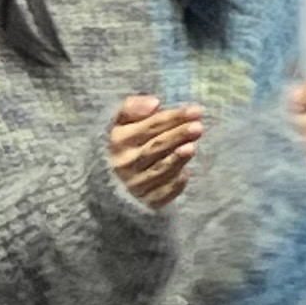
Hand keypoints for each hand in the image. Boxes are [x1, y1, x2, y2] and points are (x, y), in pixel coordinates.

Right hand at [107, 94, 205, 209]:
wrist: (106, 185)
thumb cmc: (121, 146)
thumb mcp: (119, 123)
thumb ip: (132, 108)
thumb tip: (155, 103)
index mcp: (118, 141)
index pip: (149, 126)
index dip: (173, 118)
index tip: (195, 111)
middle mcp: (124, 164)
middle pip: (156, 147)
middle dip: (178, 135)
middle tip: (198, 126)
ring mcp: (134, 184)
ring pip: (160, 169)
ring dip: (177, 158)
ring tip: (192, 146)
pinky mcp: (145, 202)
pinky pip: (162, 192)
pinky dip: (174, 183)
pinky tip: (185, 173)